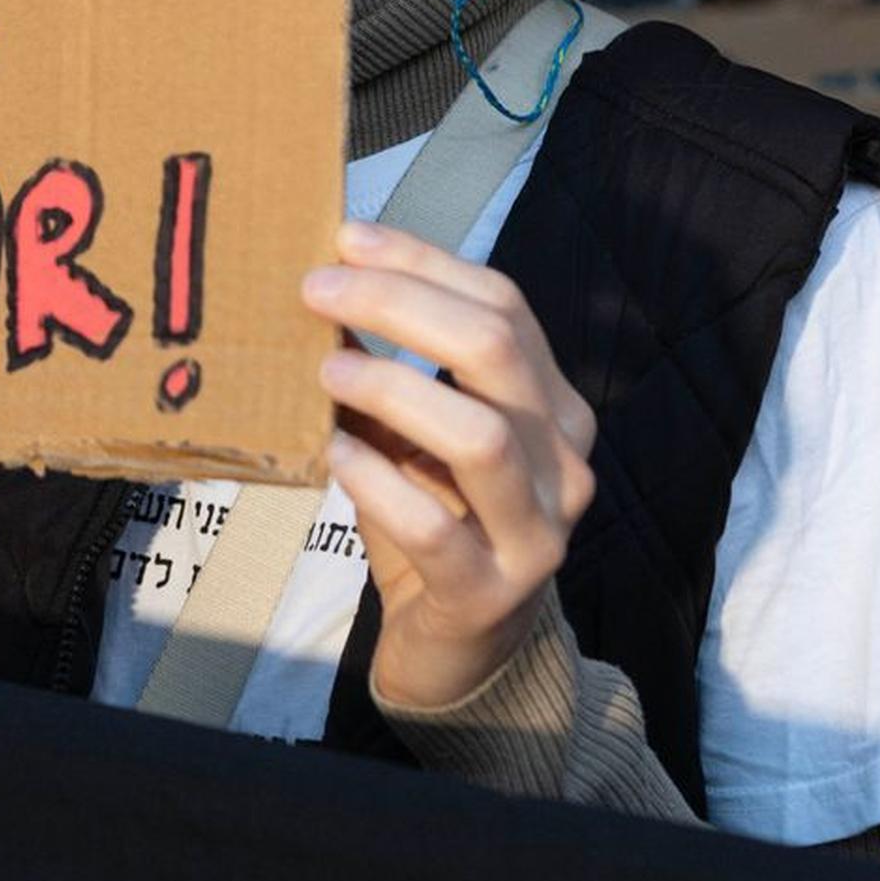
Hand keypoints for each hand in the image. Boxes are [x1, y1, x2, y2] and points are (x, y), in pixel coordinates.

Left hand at [300, 221, 596, 710]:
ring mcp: (537, 529)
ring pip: (480, 436)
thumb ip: (389, 364)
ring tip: (324, 370)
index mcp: (551, 404)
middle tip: (317, 288)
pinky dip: (376, 482)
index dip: (424, 262)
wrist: (462, 644)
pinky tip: (332, 454)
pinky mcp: (492, 591)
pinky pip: (434, 528)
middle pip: (497, 352)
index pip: (504, 306)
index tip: (345, 236)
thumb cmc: (433, 515)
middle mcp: (562, 459)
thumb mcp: (416, 431)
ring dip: (392, 388)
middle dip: (401, 307)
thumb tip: (320, 279)